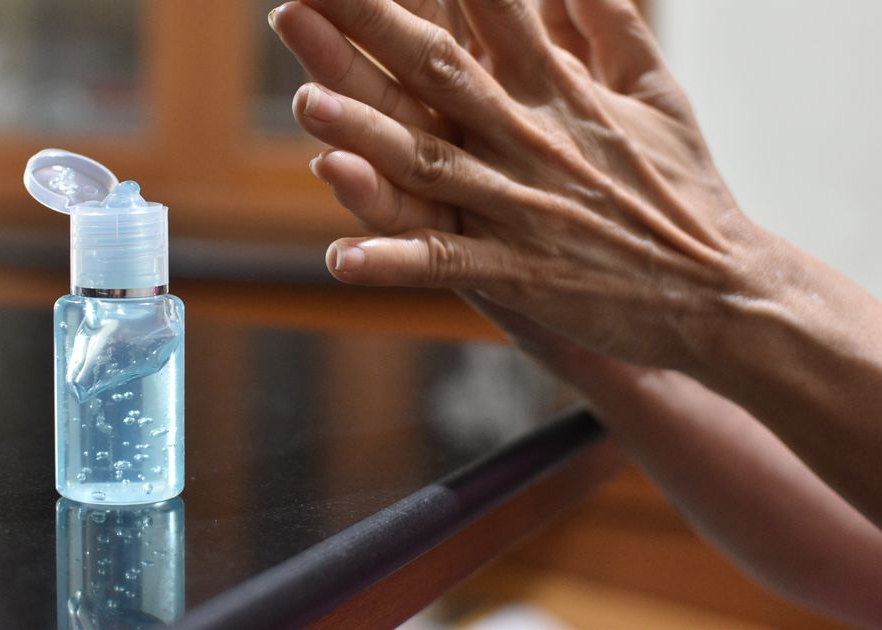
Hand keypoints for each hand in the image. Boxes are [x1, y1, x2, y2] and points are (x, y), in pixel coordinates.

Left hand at [271, 0, 783, 370]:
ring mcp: (521, 207)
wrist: (723, 292)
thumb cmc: (682, 188)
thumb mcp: (654, 91)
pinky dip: (394, 262)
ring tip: (309, 103)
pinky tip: (340, 260)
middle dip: (369, 28)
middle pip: (439, 71)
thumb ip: (606, 25)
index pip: (493, 12)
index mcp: (559, 90)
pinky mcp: (520, 273)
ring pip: (430, 163)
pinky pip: (446, 263)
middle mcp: (531, 139)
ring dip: (367, 134)